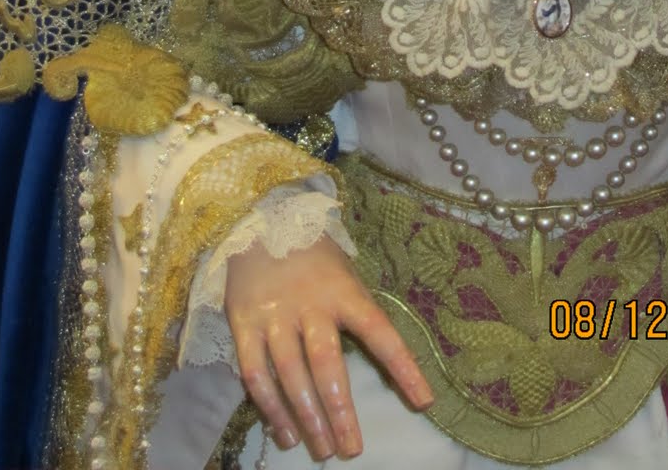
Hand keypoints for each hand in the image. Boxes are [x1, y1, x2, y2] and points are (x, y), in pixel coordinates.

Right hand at [225, 232, 432, 459]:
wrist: (257, 220)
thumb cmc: (312, 254)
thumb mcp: (345, 272)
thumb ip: (358, 313)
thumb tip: (386, 362)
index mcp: (344, 289)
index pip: (379, 331)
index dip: (403, 367)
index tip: (424, 402)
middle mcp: (310, 304)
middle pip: (327, 364)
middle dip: (340, 411)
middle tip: (352, 449)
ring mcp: (274, 315)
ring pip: (290, 375)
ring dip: (307, 418)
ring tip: (322, 449)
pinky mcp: (243, 324)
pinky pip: (256, 373)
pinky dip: (270, 408)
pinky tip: (285, 433)